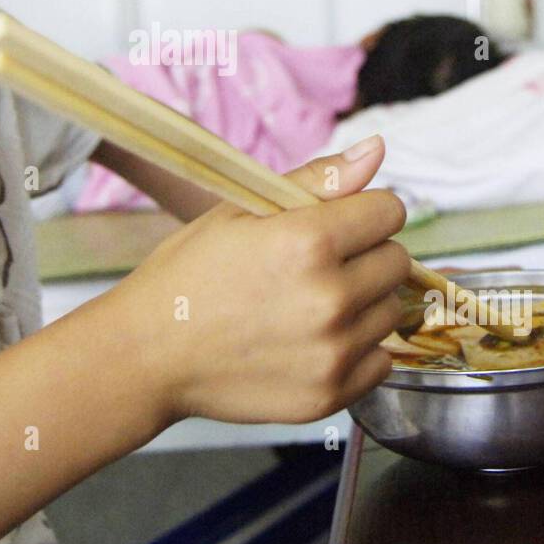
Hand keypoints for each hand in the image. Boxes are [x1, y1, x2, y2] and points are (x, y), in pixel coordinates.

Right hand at [105, 137, 408, 426]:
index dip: (363, 212)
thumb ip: (317, 180)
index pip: (389, 211)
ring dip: (362, 304)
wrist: (147, 354)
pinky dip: (357, 351)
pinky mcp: (332, 394)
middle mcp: (331, 298)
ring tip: (307, 306)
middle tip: (313, 268)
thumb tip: (377, 149)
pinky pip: (381, 362)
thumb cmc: (188, 275)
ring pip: (390, 310)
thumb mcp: (241, 211)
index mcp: (309, 241)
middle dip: (365, 256)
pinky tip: (312, 342)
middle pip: (396, 261)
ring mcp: (334, 352)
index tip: (334, 225)